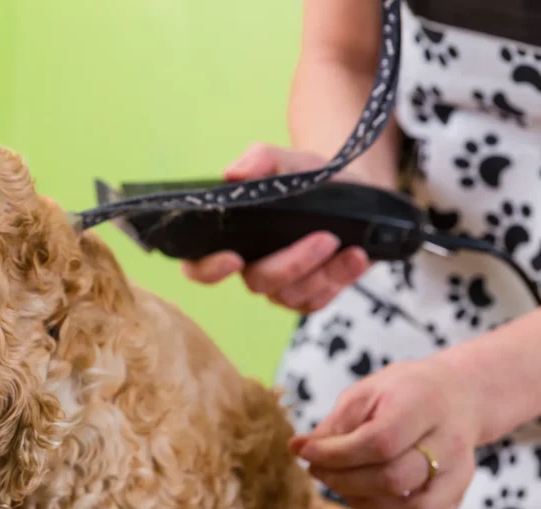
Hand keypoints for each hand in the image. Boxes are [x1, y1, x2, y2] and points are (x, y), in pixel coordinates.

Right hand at [182, 143, 369, 312]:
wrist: (352, 188)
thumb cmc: (305, 177)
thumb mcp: (285, 160)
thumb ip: (259, 161)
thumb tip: (234, 174)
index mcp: (231, 238)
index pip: (199, 265)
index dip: (207, 269)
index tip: (233, 258)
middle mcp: (252, 267)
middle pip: (257, 281)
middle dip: (291, 264)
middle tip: (324, 238)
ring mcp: (282, 286)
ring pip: (292, 295)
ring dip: (322, 273)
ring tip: (348, 245)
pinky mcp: (311, 295)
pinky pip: (319, 300)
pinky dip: (341, 278)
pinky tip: (358, 256)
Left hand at [290, 357, 479, 508]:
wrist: (457, 396)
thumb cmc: (402, 394)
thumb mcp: (365, 394)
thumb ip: (334, 425)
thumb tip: (297, 449)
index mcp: (425, 406)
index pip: (380, 442)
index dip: (336, 454)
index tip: (305, 452)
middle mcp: (451, 446)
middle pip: (394, 480)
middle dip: (343, 481)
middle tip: (319, 470)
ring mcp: (460, 479)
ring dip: (365, 508)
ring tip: (345, 485)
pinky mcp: (458, 503)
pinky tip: (371, 505)